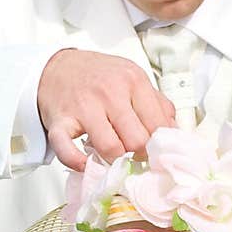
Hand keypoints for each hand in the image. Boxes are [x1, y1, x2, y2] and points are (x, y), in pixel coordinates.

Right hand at [38, 49, 175, 171]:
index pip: (158, 125)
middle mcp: (109, 93)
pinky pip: (68, 150)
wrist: (56, 66)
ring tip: (116, 159)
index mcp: (133, 81)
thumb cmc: (98, 75)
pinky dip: (78, 163)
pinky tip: (87, 164)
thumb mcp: (133, 78)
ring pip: (111, 148)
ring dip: (115, 161)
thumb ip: (157, 103)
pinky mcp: (60, 121)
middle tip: (135, 157)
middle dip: (139, 155)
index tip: (155, 152)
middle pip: (137, 140)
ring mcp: (84, 108)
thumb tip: (175, 130)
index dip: (159, 145)